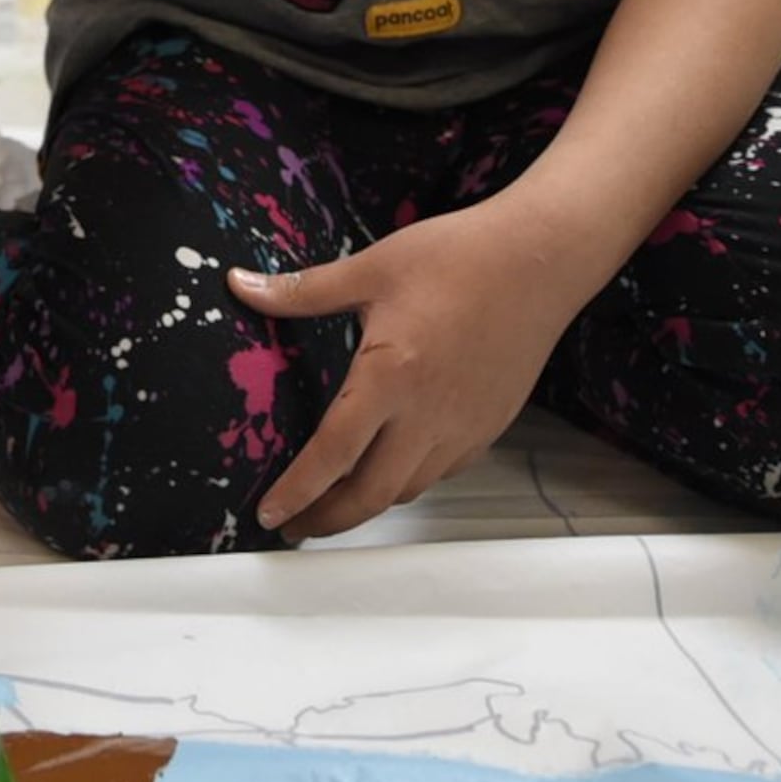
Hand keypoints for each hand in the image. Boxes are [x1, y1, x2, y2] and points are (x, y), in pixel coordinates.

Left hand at [228, 201, 595, 540]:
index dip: (297, 491)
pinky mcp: (489, 426)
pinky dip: (407, 479)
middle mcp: (428, 414)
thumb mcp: (372, 266)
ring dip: (368, 503)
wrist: (541, 260)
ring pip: (408, 487)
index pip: (333, 454)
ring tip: (334, 502)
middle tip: (295, 525)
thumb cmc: (458, 256)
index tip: (270, 514)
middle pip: (372, 494)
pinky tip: (390, 466)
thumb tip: (240, 285)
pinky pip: (441, 470)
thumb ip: (303, 290)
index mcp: (390, 376)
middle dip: (327, 519)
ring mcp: (463, 426)